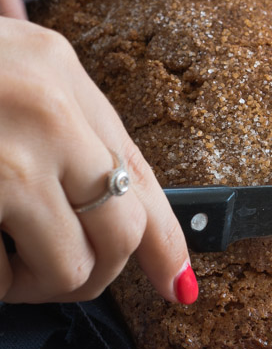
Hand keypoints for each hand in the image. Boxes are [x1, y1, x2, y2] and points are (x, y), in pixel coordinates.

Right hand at [0, 18, 193, 304]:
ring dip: (34, 284)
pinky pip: (10, 279)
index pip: (135, 163)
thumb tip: (101, 201)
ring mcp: (16, 148)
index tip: (178, 280)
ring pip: (77, 264)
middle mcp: (48, 103)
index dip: (164, 233)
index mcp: (53, 63)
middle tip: (48, 280)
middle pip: (124, 225)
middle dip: (94, 272)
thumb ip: (51, 125)